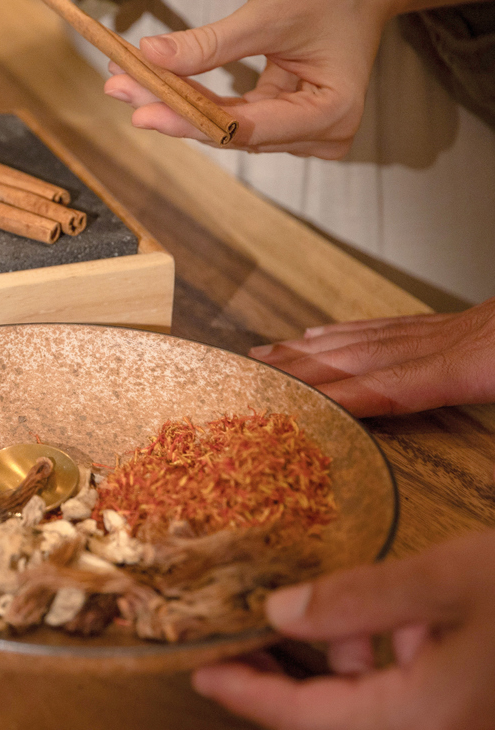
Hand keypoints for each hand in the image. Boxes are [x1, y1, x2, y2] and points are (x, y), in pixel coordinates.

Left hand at [105, 0, 392, 157]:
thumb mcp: (268, 11)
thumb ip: (210, 43)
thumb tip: (151, 55)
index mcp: (330, 113)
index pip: (243, 127)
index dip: (187, 119)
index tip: (139, 108)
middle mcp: (321, 134)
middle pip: (230, 132)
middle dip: (173, 109)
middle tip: (119, 89)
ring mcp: (303, 130)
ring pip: (227, 126)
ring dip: (178, 103)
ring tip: (126, 82)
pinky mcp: (287, 118)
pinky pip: (234, 113)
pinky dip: (197, 96)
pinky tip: (157, 81)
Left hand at [193, 532, 494, 729]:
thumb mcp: (448, 575)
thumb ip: (358, 598)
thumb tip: (280, 612)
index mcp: (431, 721)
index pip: (309, 722)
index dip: (249, 697)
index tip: (202, 673)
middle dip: (279, 696)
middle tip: (235, 652)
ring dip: (338, 683)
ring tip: (321, 620)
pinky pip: (417, 728)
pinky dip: (387, 682)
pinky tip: (393, 628)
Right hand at [247, 297, 494, 416]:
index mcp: (477, 365)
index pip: (395, 385)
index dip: (341, 396)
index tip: (292, 407)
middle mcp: (456, 340)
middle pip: (367, 354)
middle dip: (306, 365)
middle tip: (255, 372)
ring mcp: (457, 327)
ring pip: (373, 335)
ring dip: (319, 347)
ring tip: (274, 352)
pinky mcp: (462, 322)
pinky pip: (395, 324)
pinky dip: (353, 330)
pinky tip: (325, 333)